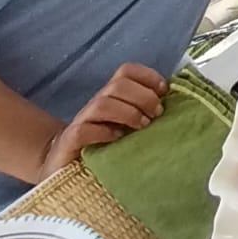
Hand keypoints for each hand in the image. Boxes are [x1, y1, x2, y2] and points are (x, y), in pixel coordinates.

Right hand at [40, 63, 165, 177]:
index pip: (126, 72)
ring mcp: (82, 122)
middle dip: (142, 96)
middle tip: (156, 113)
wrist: (65, 166)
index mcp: (112, 97)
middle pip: (118, 85)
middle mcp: (97, 104)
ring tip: (143, 126)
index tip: (164, 91)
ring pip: (102, 103)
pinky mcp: (70, 142)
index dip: (147, 76)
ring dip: (127, 112)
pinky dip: (103, 132)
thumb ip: (144, 114)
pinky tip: (117, 139)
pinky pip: (83, 130)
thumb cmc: (104, 146)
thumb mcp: (128, 127)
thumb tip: (172, 106)